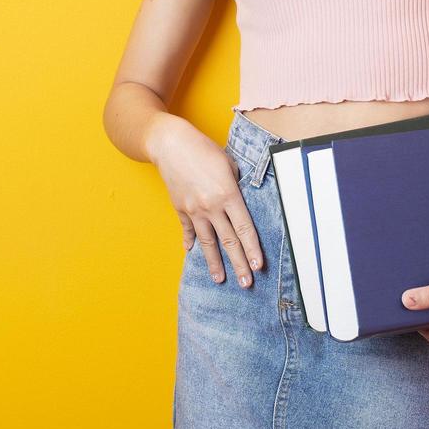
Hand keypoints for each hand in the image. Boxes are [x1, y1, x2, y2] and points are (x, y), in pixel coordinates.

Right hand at [148, 115, 263, 289]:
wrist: (170, 144)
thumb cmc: (203, 148)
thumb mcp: (228, 164)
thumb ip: (236, 186)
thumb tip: (240, 201)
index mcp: (228, 195)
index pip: (245, 229)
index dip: (253, 249)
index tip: (259, 266)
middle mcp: (211, 207)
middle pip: (229, 241)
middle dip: (239, 264)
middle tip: (247, 284)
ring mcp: (194, 210)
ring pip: (208, 242)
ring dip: (215, 263)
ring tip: (220, 279)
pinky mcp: (180, 208)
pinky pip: (188, 230)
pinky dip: (190, 242)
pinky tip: (192, 252)